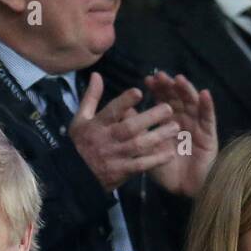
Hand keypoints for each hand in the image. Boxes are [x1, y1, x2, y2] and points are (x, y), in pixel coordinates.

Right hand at [69, 74, 180, 192]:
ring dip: (158, 136)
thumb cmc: (80, 143)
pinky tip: (170, 153)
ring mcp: (115, 157)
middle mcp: (107, 139)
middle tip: (168, 108)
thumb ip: (91, 97)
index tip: (139, 92)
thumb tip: (97, 74)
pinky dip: (156, 160)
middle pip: (129, 128)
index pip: (111, 111)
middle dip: (149, 118)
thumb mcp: (81, 119)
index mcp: (97, 125)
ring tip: (175, 128)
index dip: (124, 102)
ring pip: (138, 146)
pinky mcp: (122, 172)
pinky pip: (141, 166)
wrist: (76, 176)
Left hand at [143, 72, 217, 196]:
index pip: (163, 101)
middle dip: (170, 86)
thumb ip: (138, 131)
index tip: (148, 80)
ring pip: (192, 103)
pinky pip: (208, 117)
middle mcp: (183, 120)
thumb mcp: (148, 150)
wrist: (184, 189)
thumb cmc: (166, 171)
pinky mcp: (209, 134)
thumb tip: (123, 111)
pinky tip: (204, 94)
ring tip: (179, 80)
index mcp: (168, 122)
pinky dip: (207, 105)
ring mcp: (197, 125)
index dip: (157, 90)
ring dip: (187, 90)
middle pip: (177, 98)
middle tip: (161, 76)